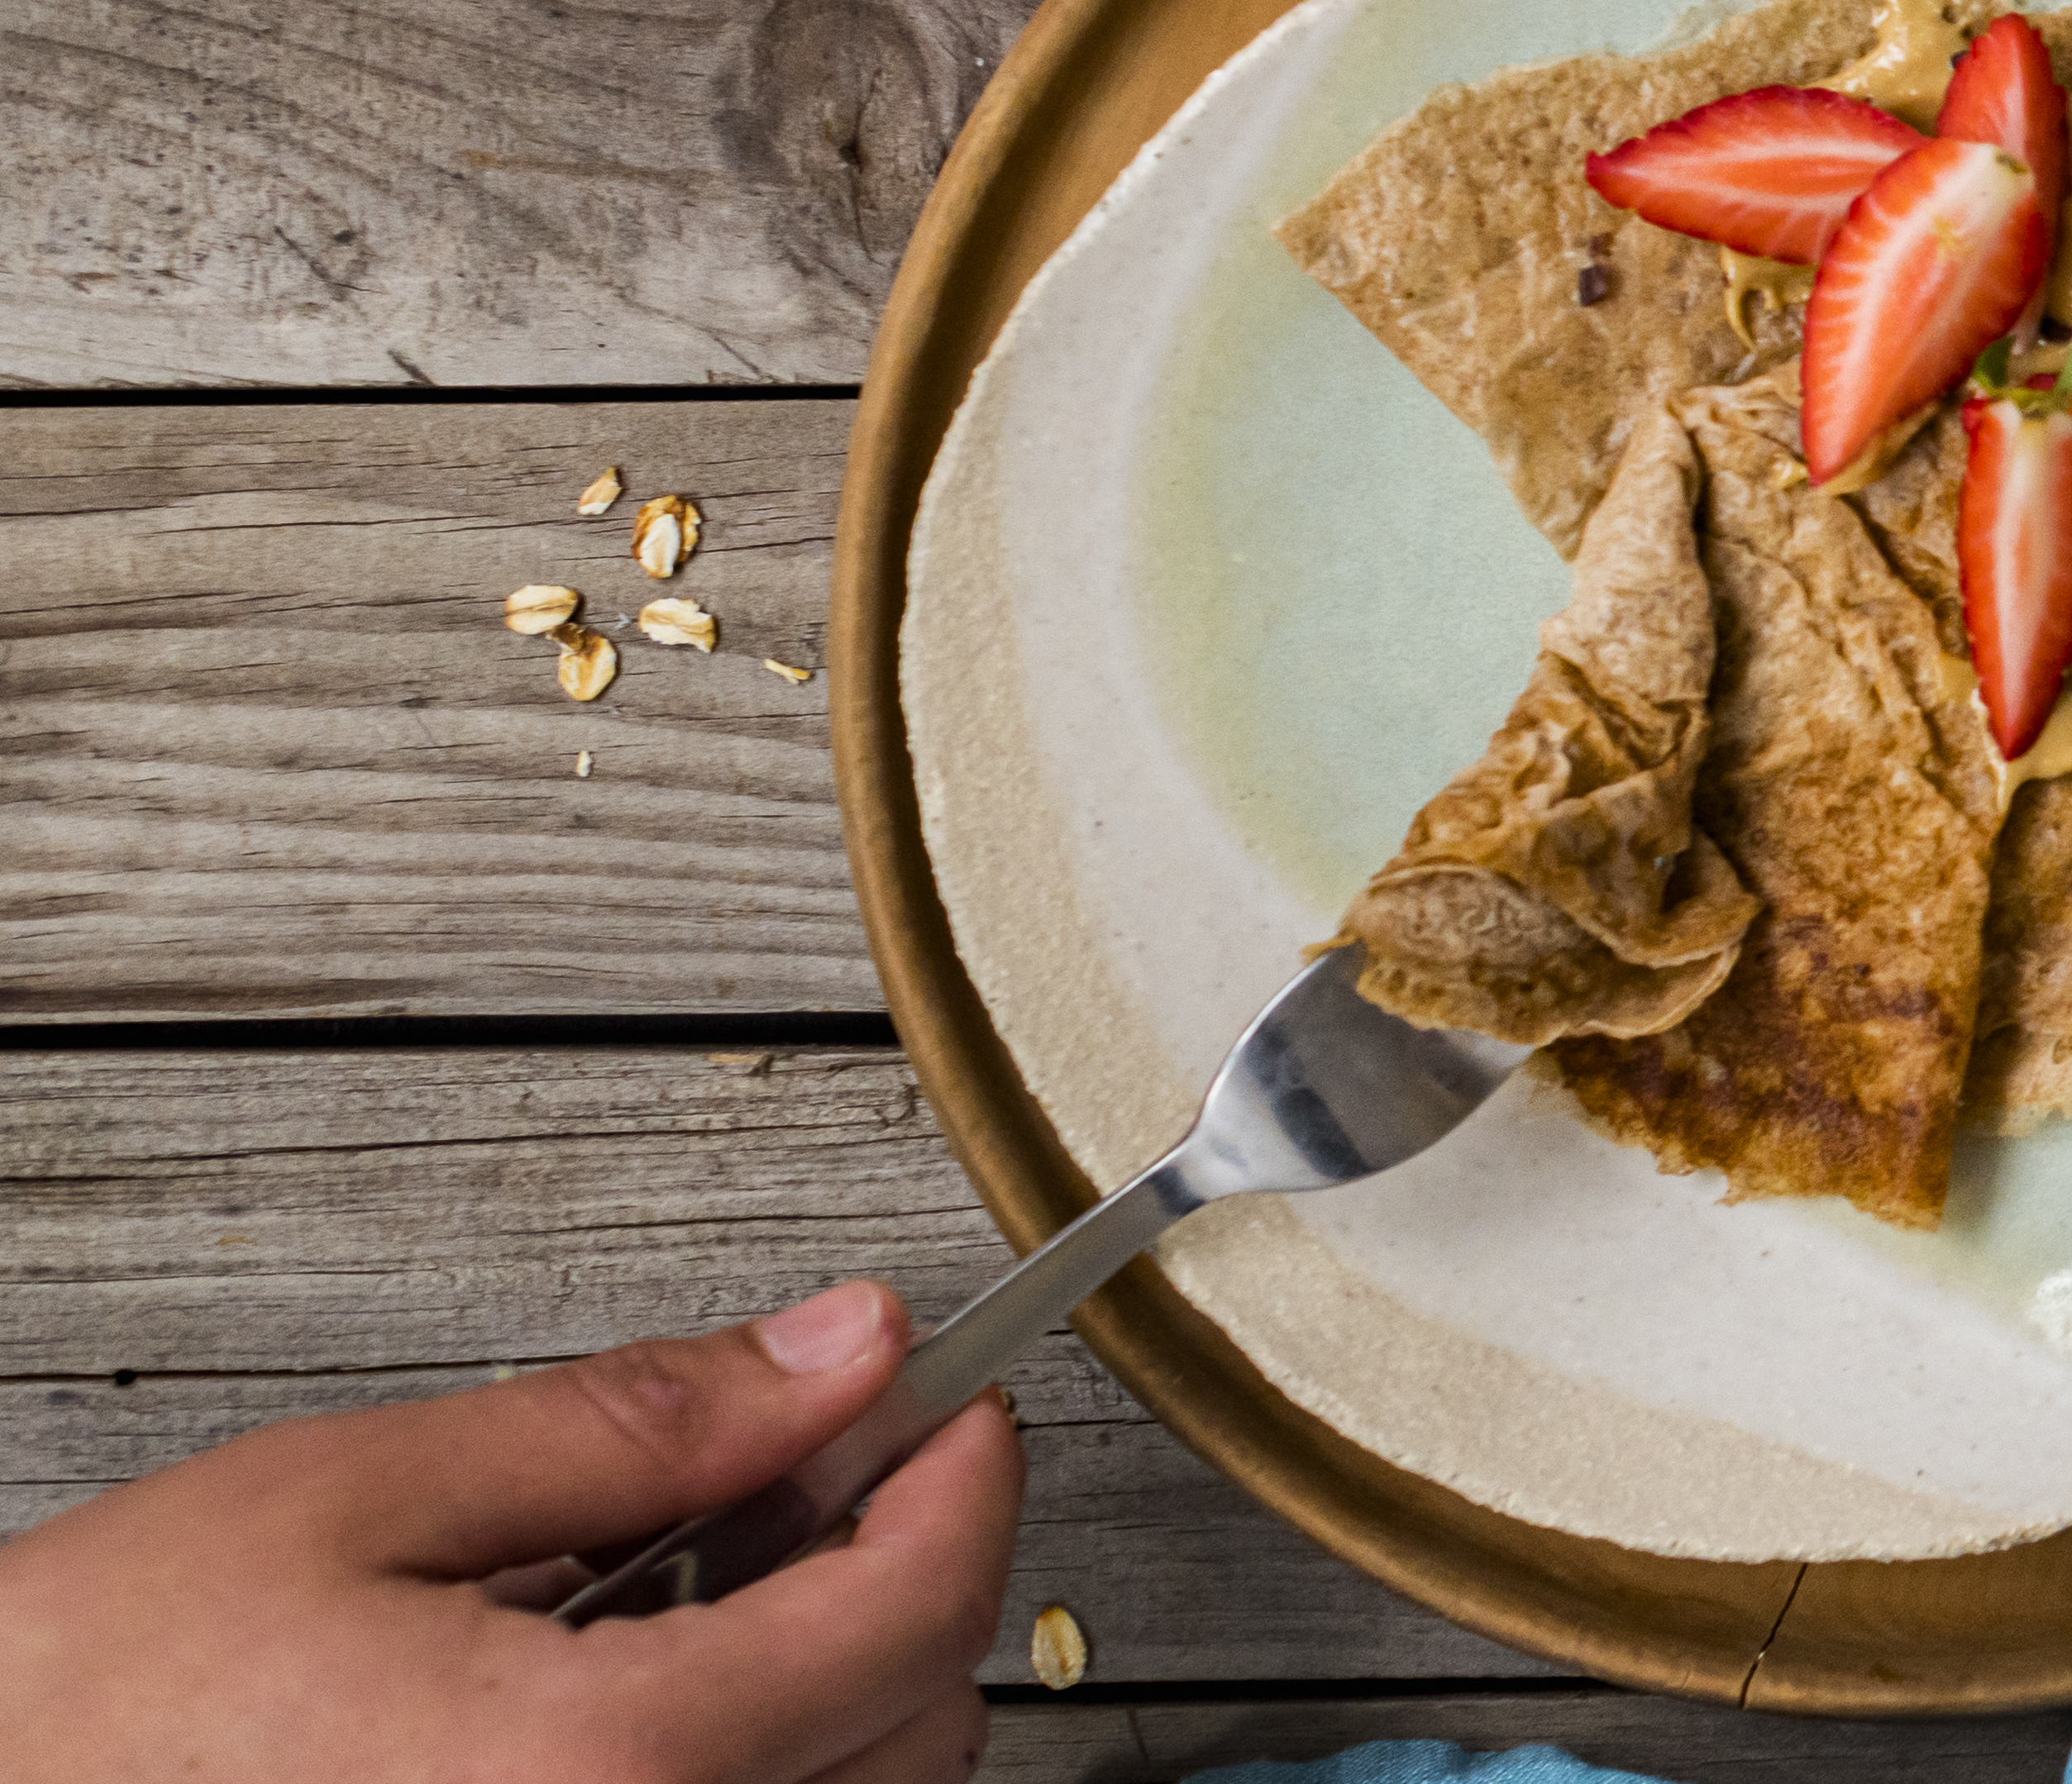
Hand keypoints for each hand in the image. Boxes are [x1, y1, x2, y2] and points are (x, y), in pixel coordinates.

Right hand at [0, 1282, 1021, 1783]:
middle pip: (917, 1724)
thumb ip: (632, 1426)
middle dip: (890, 1575)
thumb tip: (836, 1352)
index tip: (944, 1403)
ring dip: (821, 1681)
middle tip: (799, 1467)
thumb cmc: (77, 1716)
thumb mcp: (356, 1503)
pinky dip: (741, 1765)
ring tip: (675, 1582)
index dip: (960, 1477)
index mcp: (608, 1773)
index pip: (922, 1611)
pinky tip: (622, 1690)